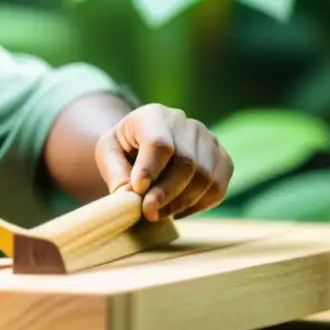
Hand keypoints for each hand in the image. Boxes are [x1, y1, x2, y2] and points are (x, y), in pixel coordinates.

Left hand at [95, 104, 232, 221]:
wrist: (145, 142)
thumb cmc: (124, 148)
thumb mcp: (108, 153)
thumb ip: (115, 172)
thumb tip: (131, 195)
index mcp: (153, 115)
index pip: (159, 142)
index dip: (150, 169)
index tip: (137, 190)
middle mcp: (184, 123)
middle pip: (186, 161)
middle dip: (166, 193)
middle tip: (148, 212)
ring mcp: (207, 139)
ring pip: (205, 177)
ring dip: (181, 202)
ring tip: (158, 214)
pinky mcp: (221, 158)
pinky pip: (219, 187)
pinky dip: (199, 205)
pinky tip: (177, 210)